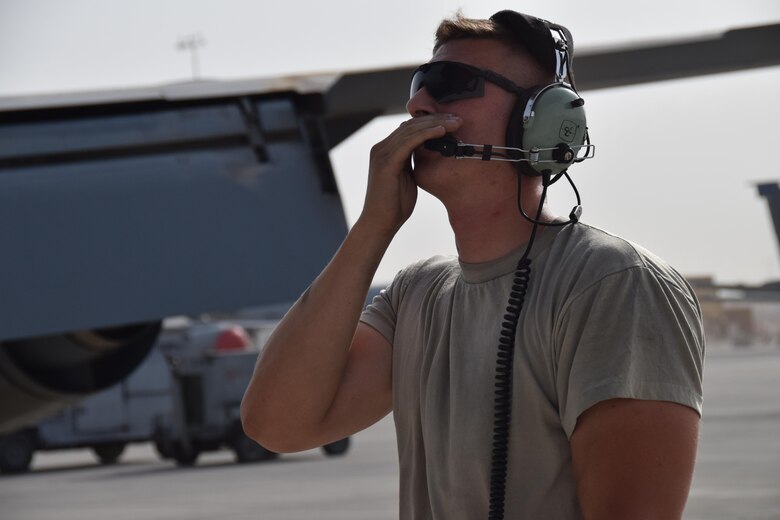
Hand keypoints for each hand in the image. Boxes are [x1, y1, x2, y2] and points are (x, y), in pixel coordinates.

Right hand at [359, 114, 460, 235]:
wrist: (380, 223)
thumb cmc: (395, 205)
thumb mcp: (407, 177)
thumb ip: (412, 162)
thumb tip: (428, 152)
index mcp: (386, 150)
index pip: (409, 128)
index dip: (431, 122)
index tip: (452, 122)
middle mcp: (381, 148)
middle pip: (411, 125)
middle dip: (436, 119)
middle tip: (458, 118)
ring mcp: (382, 154)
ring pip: (411, 130)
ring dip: (435, 124)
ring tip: (454, 123)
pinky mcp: (386, 163)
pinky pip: (409, 142)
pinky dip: (426, 135)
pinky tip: (441, 131)